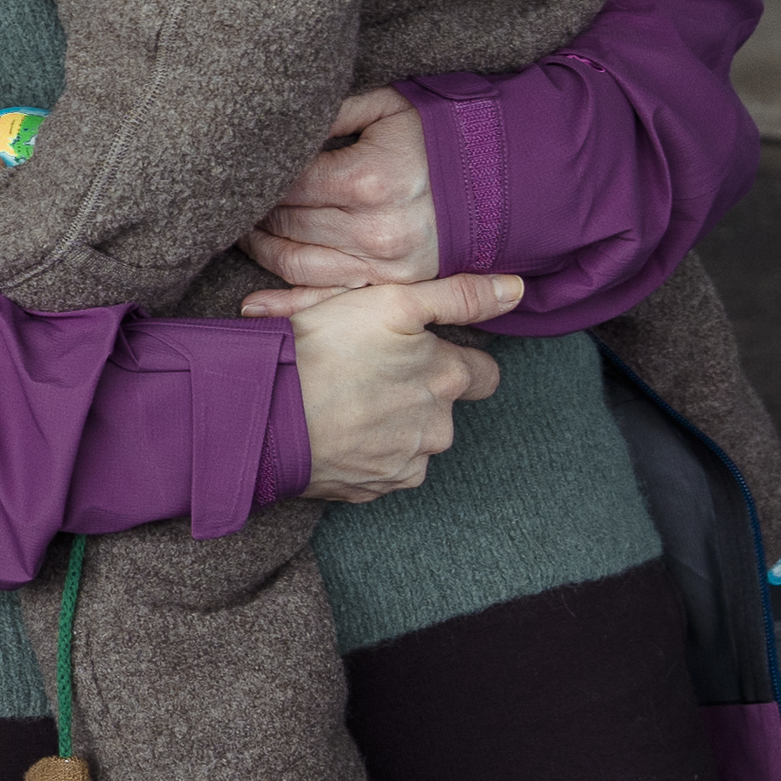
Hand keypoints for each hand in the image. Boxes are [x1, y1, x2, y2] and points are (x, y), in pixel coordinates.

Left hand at [240, 86, 438, 288]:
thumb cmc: (443, 138)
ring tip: (243, 231)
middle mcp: (372, 229)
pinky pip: (326, 297)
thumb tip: (281, 124)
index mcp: (367, 179)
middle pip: (285, 222)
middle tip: (233, 199)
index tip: (240, 171)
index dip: (257, 178)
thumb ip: (333, 113)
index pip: (287, 184)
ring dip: (261, 248)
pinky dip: (287, 303)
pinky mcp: (390, 285)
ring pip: (295, 262)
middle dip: (253, 211)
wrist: (507, 182)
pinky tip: (254, 304)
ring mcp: (382, 263)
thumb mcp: (390, 108)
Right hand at [249, 270, 519, 503]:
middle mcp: (437, 429)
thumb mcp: (392, 302)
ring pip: (412, 443)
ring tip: (343, 401)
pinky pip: (380, 470)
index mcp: (447, 379)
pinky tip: (333, 430)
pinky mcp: (370, 490)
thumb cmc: (323, 348)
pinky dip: (363, 453)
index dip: (452, 360)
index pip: (483, 375)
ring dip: (390, 426)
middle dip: (417, 395)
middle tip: (366, 373)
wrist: (262, 412)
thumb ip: (459, 295)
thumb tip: (518, 289)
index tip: (416, 353)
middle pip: (443, 411)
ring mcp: (404, 465)